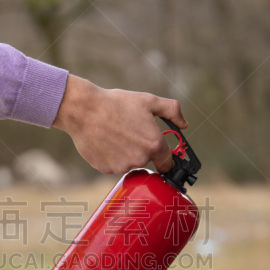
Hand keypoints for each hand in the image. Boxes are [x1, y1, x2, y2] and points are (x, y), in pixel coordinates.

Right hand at [53, 75, 187, 173]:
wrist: (85, 110)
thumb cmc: (116, 104)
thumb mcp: (149, 101)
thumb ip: (172, 111)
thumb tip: (184, 124)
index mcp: (154, 144)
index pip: (168, 164)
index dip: (164, 158)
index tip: (160, 154)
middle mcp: (140, 159)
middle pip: (146, 161)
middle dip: (141, 150)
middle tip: (129, 133)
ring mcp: (122, 166)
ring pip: (128, 164)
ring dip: (125, 154)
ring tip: (115, 134)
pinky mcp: (106, 169)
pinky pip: (113, 166)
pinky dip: (110, 156)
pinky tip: (105, 141)